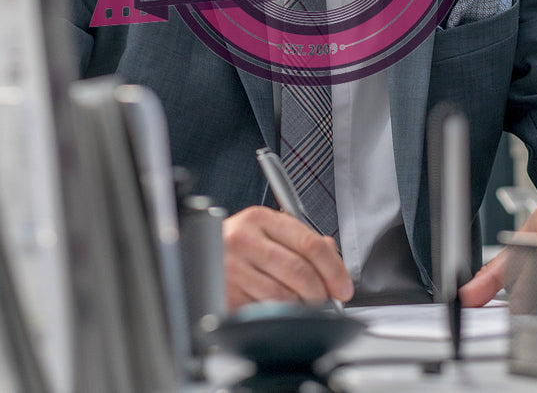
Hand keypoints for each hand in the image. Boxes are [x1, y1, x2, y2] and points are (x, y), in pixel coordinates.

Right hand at [222, 206, 353, 308]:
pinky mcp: (225, 294)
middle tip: (326, 301)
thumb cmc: (237, 248)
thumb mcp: (268, 233)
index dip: (334, 270)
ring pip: (285, 296)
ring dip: (300, 307)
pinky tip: (277, 309)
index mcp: (260, 219)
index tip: (343, 287)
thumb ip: (303, 242)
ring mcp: (231, 268)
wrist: (194, 258)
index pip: (310, 244)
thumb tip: (334, 263)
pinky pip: (265, 311)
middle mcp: (243, 240)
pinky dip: (278, 316)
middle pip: (300, 272)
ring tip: (300, 305)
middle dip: (320, 293)